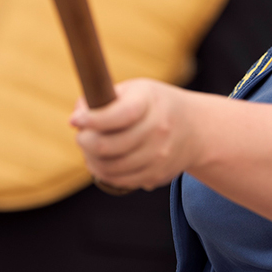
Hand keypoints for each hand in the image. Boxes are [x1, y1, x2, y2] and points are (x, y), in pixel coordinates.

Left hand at [71, 79, 201, 191]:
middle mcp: (158, 130)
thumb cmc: (155, 105)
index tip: (76, 120)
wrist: (196, 129)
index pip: (118, 115)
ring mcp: (159, 155)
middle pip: (109, 146)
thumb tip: (76, 119)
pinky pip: (120, 180)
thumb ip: (105, 99)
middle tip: (82, 135)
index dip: (92, 119)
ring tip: (89, 149)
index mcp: (150, 102)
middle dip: (85, 141)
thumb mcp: (136, 90)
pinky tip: (102, 161)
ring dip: (92, 159)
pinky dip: (104, 173)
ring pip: (110, 167)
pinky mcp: (157, 175)